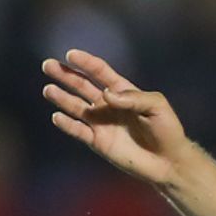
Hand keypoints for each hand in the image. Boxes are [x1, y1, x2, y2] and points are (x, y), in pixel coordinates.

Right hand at [42, 49, 189, 185]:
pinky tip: (57, 116)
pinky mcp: (97, 141)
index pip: (100, 72)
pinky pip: (78, 131)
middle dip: (65, 75)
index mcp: (122, 91)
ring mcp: (101, 123)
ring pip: (75, 106)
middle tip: (47, 65)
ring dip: (61, 98)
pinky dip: (67, 124)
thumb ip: (134, 97)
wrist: (168, 161)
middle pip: (82, 86)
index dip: (86, 63)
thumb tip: (106, 94)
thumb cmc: (166, 129)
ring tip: (48, 89)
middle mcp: (108, 105)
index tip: (71, 54)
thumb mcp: (157, 106)